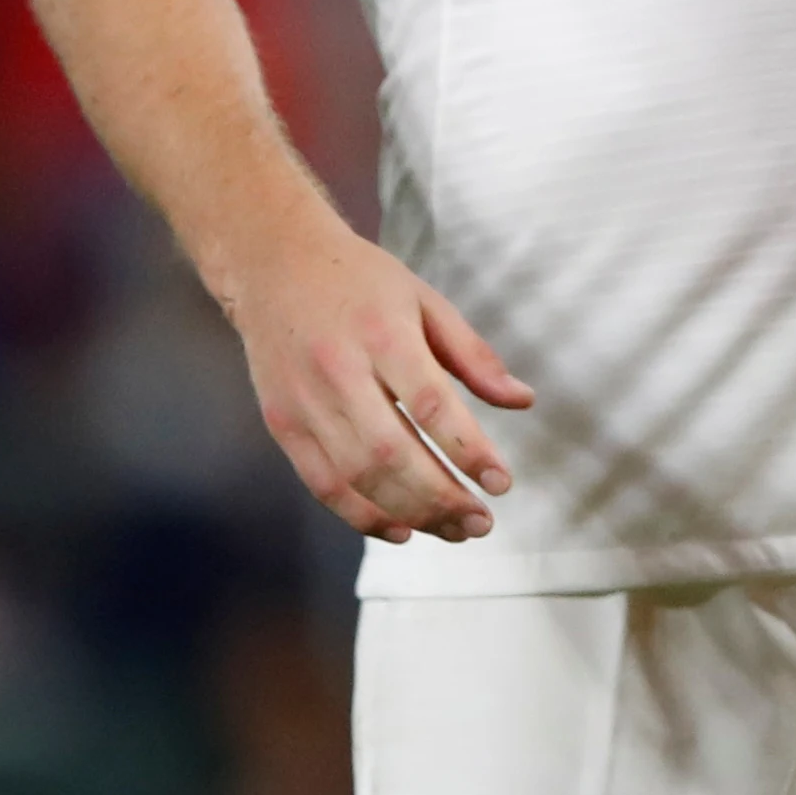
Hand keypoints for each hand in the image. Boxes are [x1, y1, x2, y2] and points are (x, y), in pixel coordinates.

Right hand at [215, 223, 532, 542]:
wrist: (273, 264)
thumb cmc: (360, 282)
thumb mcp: (427, 301)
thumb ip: (474, 355)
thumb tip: (522, 401)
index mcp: (384, 334)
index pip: (432, 405)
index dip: (468, 450)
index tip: (501, 483)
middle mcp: (339, 372)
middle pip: (392, 452)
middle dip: (441, 497)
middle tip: (482, 522)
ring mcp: (304, 402)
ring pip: (357, 475)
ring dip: (409, 513)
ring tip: (453, 530)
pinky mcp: (282, 423)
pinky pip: (322, 482)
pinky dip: (361, 514)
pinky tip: (400, 529)